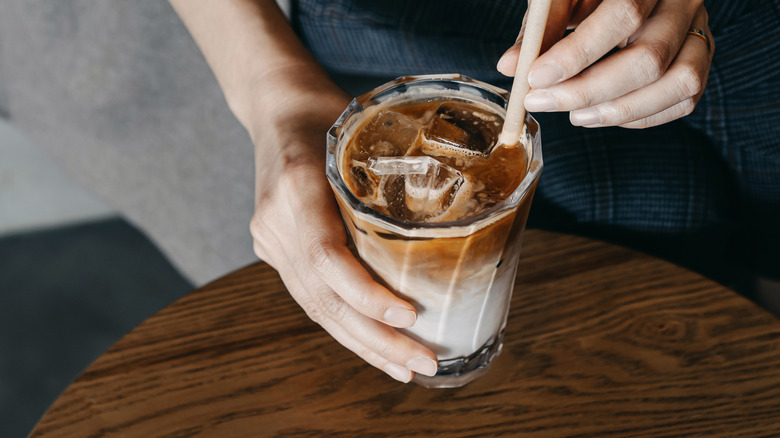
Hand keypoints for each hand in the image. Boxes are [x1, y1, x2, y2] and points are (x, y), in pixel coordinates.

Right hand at [247, 75, 437, 382]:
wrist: (276, 107)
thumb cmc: (330, 113)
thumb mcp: (365, 129)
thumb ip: (397, 174)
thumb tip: (466, 218)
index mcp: (296, 183)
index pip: (326, 257)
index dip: (366, 294)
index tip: (409, 316)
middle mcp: (275, 219)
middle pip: (323, 297)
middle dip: (375, 339)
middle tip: (423, 363)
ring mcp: (270, 239)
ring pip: (315, 307)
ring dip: (363, 343)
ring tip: (405, 368)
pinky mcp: (274, 251)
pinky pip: (311, 296)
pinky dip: (346, 324)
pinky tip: (375, 345)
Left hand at [498, 0, 713, 127]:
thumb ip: (540, 26)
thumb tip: (510, 66)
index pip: (623, 15)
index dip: (577, 54)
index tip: (536, 78)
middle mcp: (682, 1)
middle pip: (650, 58)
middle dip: (588, 91)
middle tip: (541, 102)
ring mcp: (699, 30)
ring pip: (678, 83)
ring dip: (618, 111)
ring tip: (574, 116)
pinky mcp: (701, 56)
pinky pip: (684, 99)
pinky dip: (641, 117)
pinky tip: (602, 113)